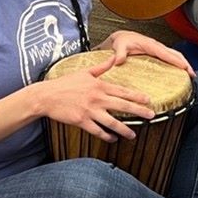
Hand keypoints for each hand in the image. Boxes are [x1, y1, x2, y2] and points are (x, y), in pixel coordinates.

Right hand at [33, 58, 156, 141]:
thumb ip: (101, 67)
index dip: (137, 96)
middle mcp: (97, 98)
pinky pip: (98, 131)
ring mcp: (89, 111)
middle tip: (151, 115)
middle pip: (122, 106)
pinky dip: (106, 136)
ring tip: (133, 135)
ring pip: (112, 122)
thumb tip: (114, 57)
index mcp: (99, 85)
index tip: (148, 100)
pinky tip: (113, 139)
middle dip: (139, 111)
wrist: (46, 96)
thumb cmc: (64, 84)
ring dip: (124, 129)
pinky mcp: (81, 121)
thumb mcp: (84, 72)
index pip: (122, 91)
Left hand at [98, 30, 195, 76]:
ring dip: (184, 63)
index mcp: (150, 45)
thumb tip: (119, 61)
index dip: (175, 60)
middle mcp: (157, 46)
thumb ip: (119, 53)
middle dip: (185, 63)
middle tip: (192, 74)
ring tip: (191, 74)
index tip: (184, 67)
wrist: (122, 38)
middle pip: (175, 54)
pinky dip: (179, 63)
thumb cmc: (122, 41)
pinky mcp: (159, 53)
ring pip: (175, 55)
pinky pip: (171, 57)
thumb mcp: (119, 46)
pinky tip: (181, 72)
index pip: (165, 53)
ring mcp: (159, 49)